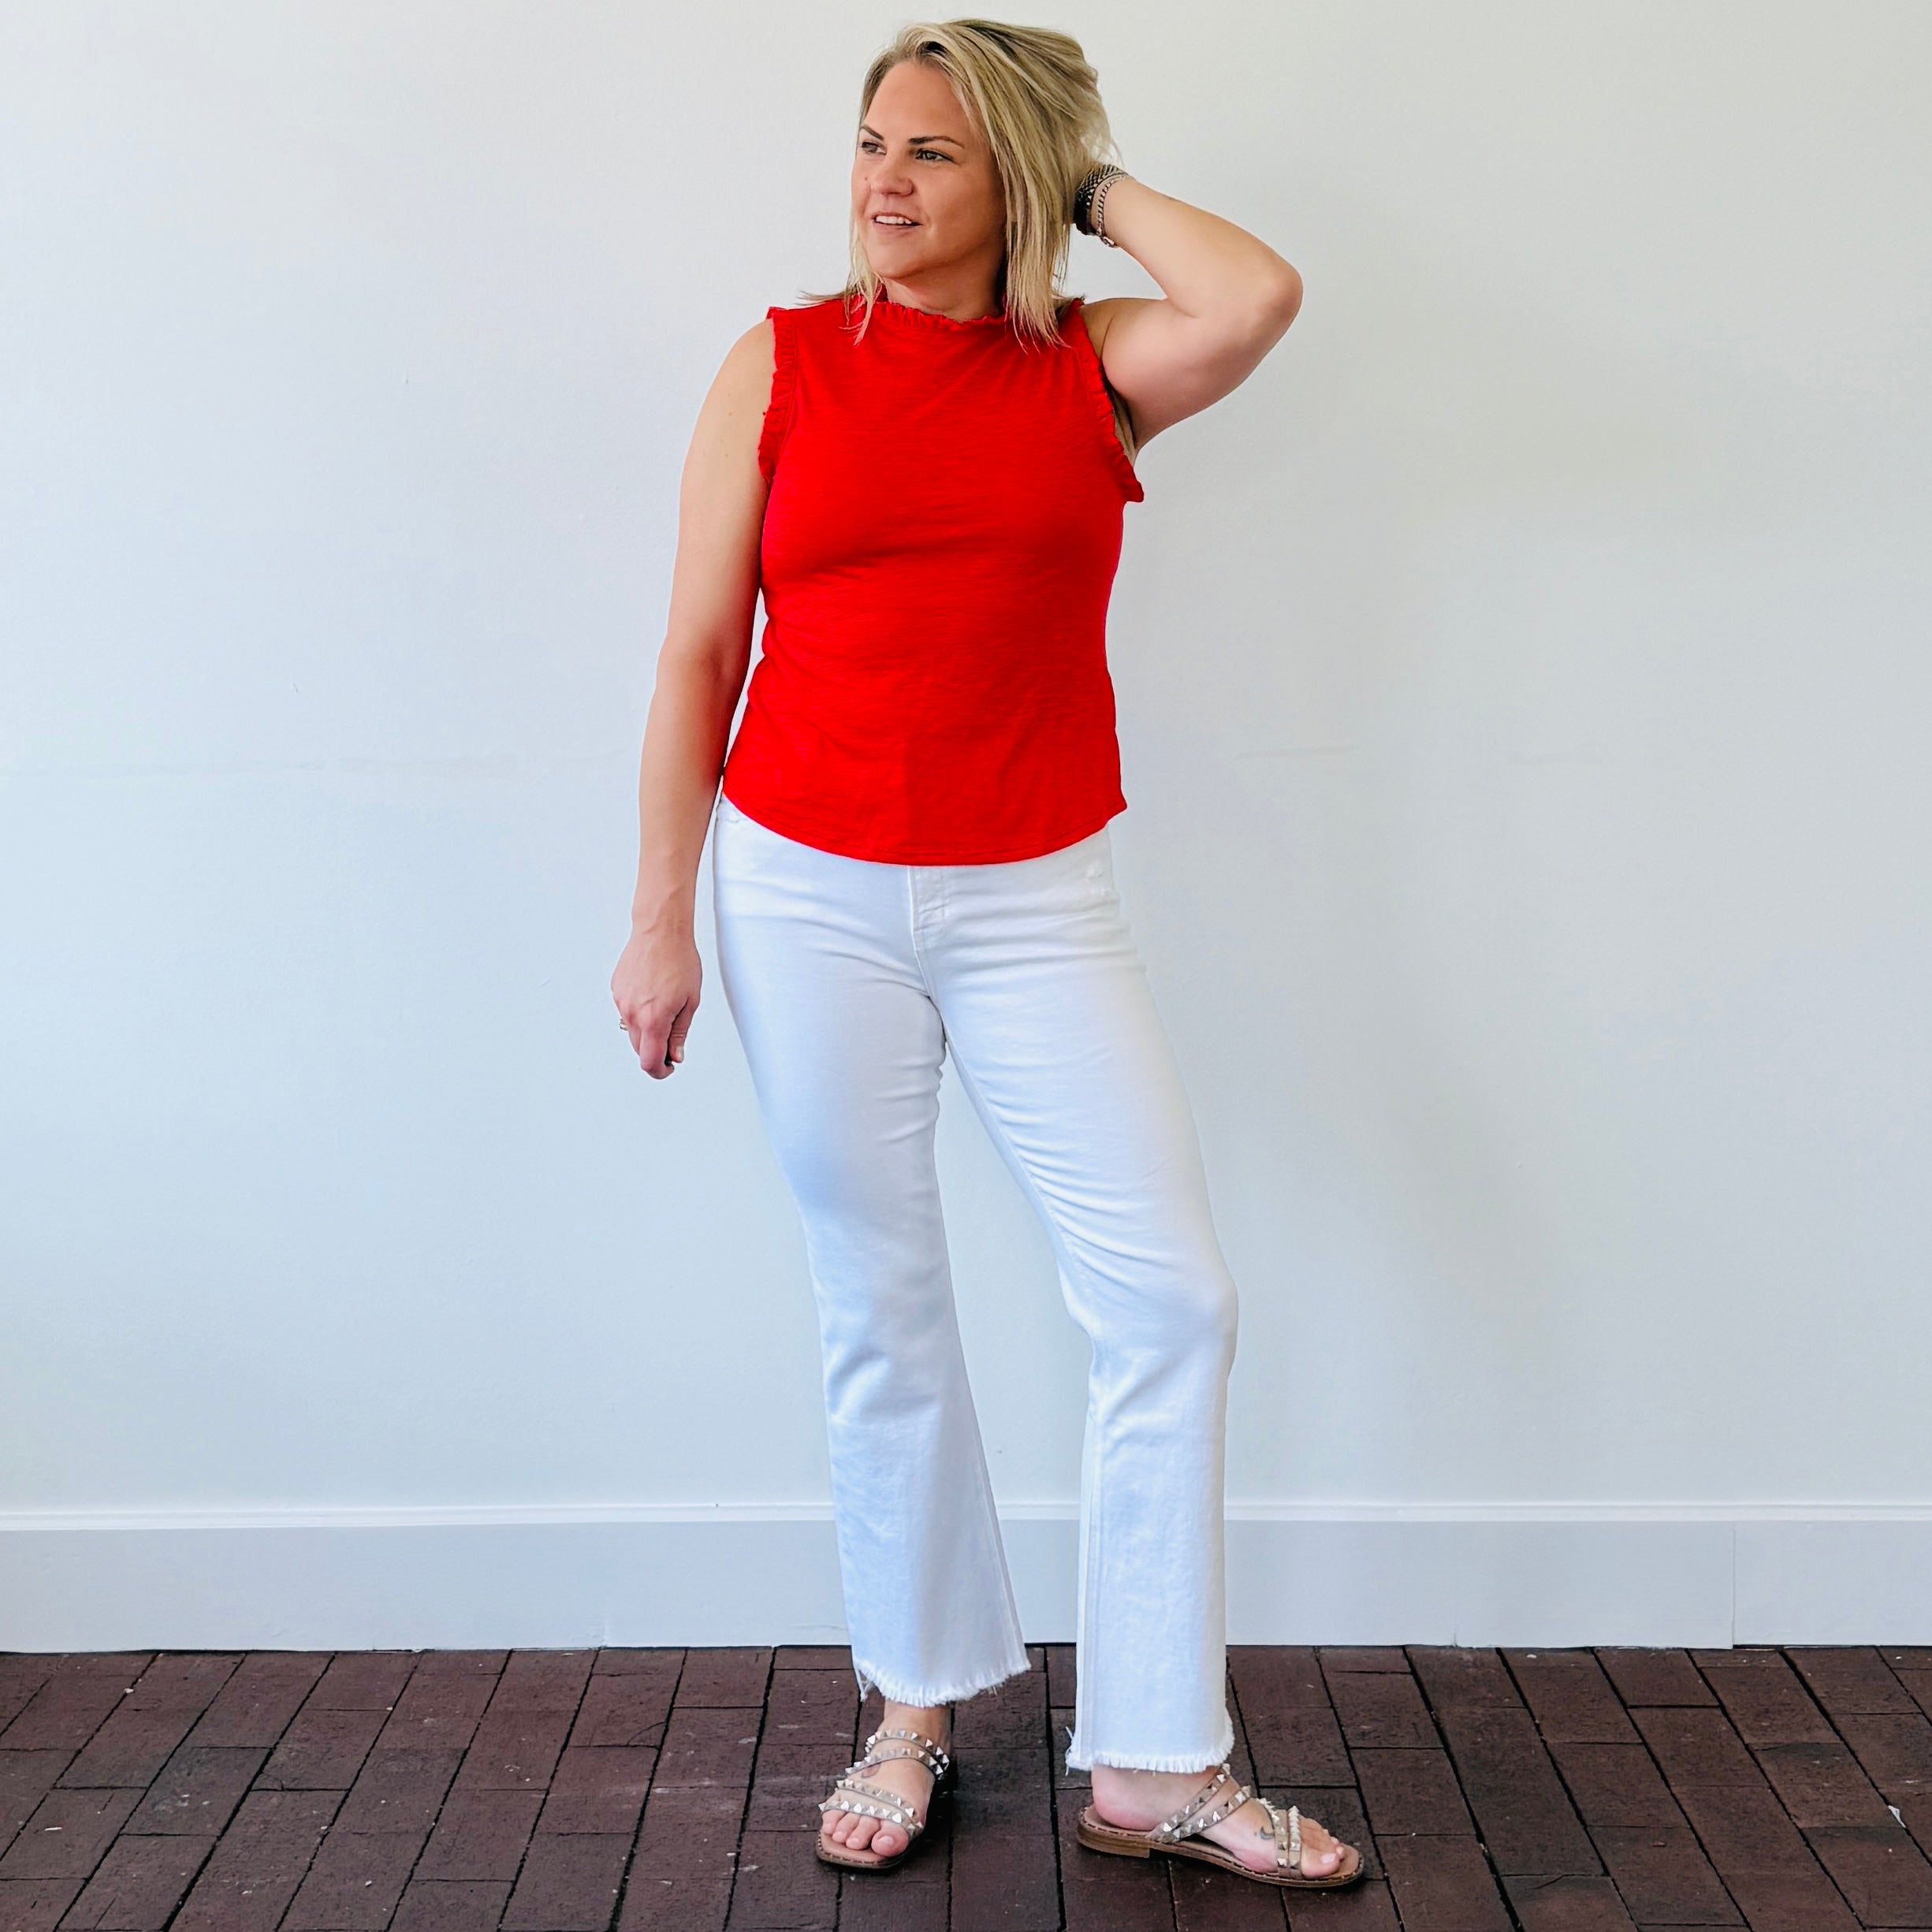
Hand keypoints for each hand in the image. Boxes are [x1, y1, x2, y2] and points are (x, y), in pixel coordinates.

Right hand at [612, 926, 701, 1079]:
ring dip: (646, 1030)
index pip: (649, 1061)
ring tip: (665, 1008)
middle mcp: (632, 1013)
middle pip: (639, 1048)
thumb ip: (679, 1033)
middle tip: (672, 1041)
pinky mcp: (616, 990)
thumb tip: (675, 1054)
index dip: (659, 1071)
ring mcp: (621, 1001)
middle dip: (655, 1050)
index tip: (667, 1068)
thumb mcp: (691, 1001)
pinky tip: (652, 995)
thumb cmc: (679, 960)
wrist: (660, 931)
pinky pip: (627, 1011)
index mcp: (653, 1019)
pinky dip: (639, 1012)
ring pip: (631, 1029)